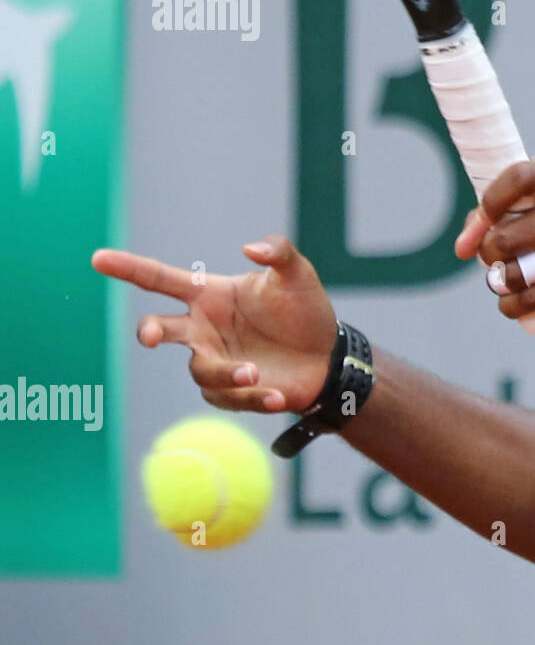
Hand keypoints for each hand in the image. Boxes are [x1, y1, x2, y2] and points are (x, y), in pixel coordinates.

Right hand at [90, 236, 336, 412]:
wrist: (327, 355)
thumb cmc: (305, 309)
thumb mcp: (296, 274)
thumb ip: (277, 253)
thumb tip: (248, 247)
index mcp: (209, 295)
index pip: (161, 280)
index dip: (129, 268)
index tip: (98, 258)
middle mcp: (203, 329)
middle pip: (159, 329)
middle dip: (150, 332)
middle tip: (153, 337)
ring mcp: (214, 360)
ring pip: (200, 370)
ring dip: (226, 373)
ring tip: (255, 372)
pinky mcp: (229, 391)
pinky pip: (229, 397)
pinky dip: (253, 398)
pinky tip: (277, 396)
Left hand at [453, 162, 534, 332]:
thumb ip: (501, 218)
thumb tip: (463, 244)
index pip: (524, 176)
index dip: (494, 197)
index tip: (485, 217)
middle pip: (506, 237)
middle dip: (488, 255)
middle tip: (495, 262)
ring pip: (517, 274)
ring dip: (500, 285)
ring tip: (505, 284)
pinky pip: (533, 300)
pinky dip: (513, 307)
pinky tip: (513, 305)